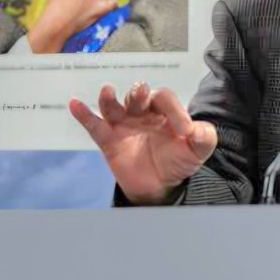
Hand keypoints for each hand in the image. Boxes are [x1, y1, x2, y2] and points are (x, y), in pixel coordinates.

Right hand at [69, 82, 217, 204]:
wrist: (162, 186)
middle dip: (137, 93)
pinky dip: (83, 115)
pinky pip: (94, 125)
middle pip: (136, 96)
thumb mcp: (199, 149)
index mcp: (164, 110)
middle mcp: (142, 113)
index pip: (165, 99)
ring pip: (113, 107)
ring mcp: (123, 125)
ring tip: (108, 92)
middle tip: (140, 93)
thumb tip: (194, 129)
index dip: (174, 110)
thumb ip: (204, 136)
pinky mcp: (108, 140)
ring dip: (109, 99)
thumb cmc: (179, 161)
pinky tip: (75, 104)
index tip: (184, 132)